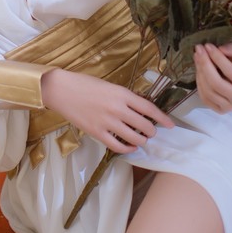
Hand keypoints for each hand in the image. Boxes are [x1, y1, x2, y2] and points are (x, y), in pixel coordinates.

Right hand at [41, 69, 172, 152]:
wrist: (62, 90)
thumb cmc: (85, 84)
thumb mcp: (110, 86)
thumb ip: (125, 98)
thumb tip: (140, 109)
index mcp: (122, 94)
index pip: (149, 109)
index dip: (162, 118)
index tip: (170, 124)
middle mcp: (118, 109)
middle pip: (144, 125)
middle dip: (151, 131)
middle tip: (152, 132)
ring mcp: (107, 122)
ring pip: (134, 138)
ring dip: (141, 140)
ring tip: (142, 139)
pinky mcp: (97, 133)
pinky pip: (117, 146)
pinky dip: (128, 148)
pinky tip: (131, 147)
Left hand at [194, 43, 231, 113]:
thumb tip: (219, 48)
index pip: (230, 71)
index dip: (217, 58)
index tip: (207, 46)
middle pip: (216, 83)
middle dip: (204, 64)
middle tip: (198, 50)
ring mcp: (229, 106)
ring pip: (208, 91)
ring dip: (199, 72)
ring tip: (197, 58)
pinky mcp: (219, 110)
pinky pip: (204, 97)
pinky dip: (199, 83)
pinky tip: (199, 71)